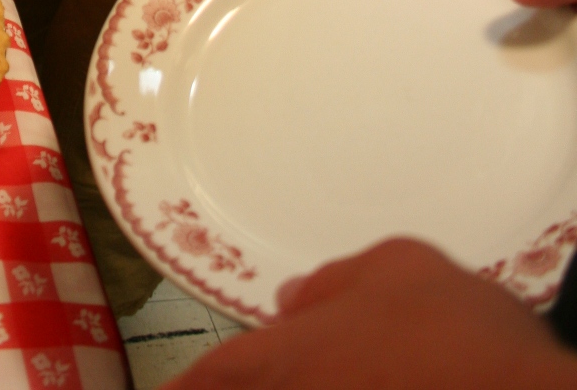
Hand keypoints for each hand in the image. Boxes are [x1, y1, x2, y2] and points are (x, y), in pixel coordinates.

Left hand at [171, 239, 576, 388]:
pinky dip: (337, 388)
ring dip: (277, 384)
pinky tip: (355, 377)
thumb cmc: (461, 332)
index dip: (183, 387)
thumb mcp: (398, 267)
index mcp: (292, 358)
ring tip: (288, 370)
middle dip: (224, 386)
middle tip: (208, 381)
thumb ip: (334, 284)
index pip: (212, 377)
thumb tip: (290, 301)